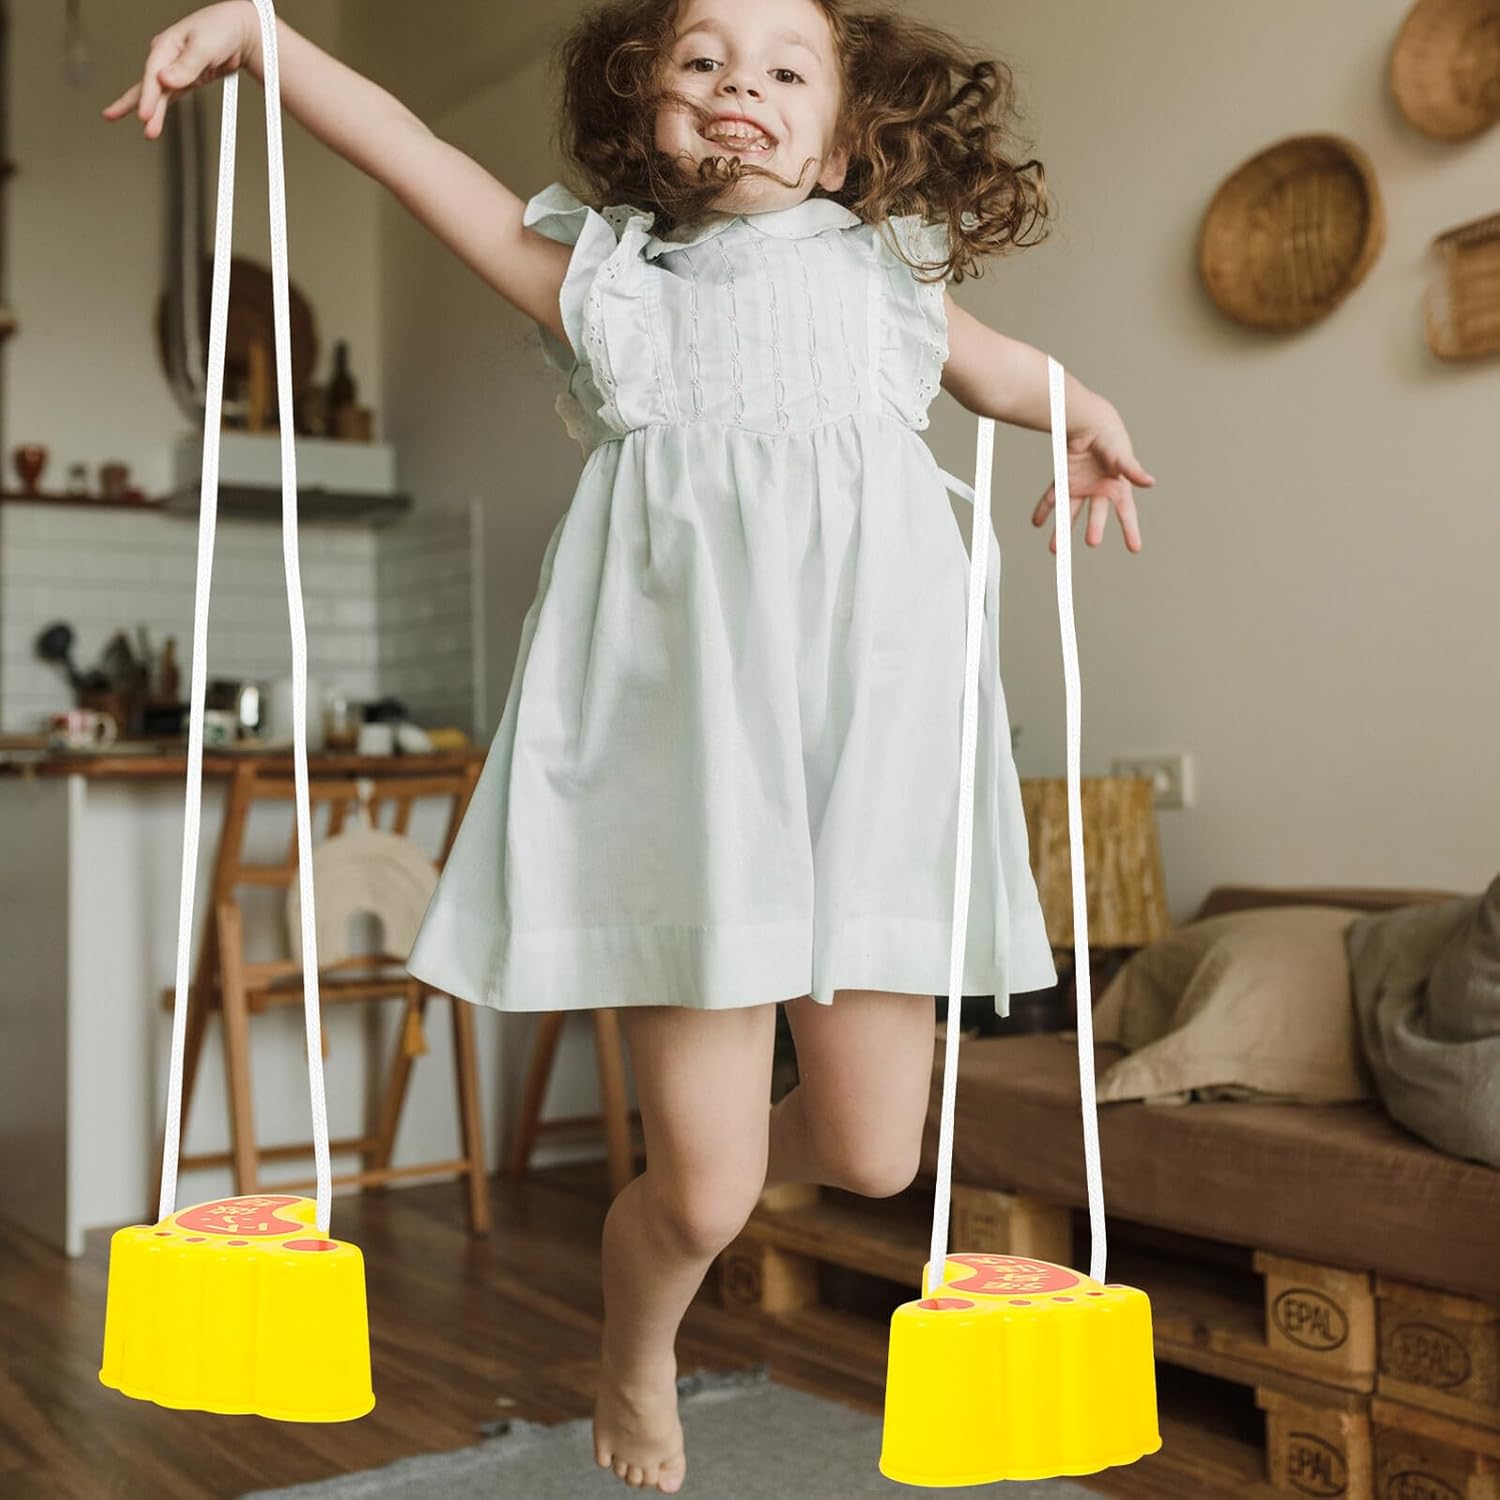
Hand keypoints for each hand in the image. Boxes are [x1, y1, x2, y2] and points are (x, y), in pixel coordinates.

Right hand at [101, 3, 258, 140]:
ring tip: (146, 130)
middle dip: (147, 107)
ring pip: (159, 93)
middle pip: (152, 85)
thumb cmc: (222, 28)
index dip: (148, 96)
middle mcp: (168, 57)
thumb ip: (187, 65)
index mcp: (167, 45)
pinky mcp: (188, 79)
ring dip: (152, 111)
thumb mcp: (204, 44)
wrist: (240, 30)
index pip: (153, 74)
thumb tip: (167, 80)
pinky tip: (153, 116)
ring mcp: (177, 69)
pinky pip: (172, 95)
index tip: (145, 114)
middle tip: (145, 128)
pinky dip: (162, 106)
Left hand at [1033, 406, 1153, 554]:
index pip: (1126, 512)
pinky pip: (1053, 497)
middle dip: (1094, 528)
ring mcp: (1081, 486)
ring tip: (1055, 549)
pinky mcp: (1065, 480)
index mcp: (1117, 486)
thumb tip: (1150, 483)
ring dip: (1062, 529)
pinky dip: (1043, 510)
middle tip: (1092, 543)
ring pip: (1071, 511)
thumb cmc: (1109, 437)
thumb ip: (1133, 470)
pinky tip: (1037, 522)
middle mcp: (1099, 489)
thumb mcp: (1121, 455)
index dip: (1130, 530)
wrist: (1088, 420)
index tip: (1135, 548)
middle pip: (1096, 514)